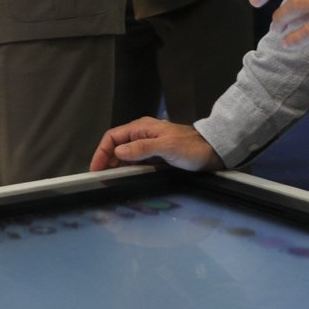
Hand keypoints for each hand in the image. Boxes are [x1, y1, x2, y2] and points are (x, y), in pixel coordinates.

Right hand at [89, 117, 223, 171]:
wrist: (213, 151)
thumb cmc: (191, 147)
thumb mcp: (166, 147)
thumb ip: (142, 148)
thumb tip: (118, 151)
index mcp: (142, 128)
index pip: (113, 137)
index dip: (101, 152)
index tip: (95, 169)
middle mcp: (142, 135)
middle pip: (117, 146)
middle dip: (106, 161)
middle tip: (101, 179)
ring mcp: (149, 145)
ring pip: (125, 155)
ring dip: (116, 166)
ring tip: (110, 181)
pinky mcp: (155, 156)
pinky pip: (136, 162)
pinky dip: (127, 169)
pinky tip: (126, 178)